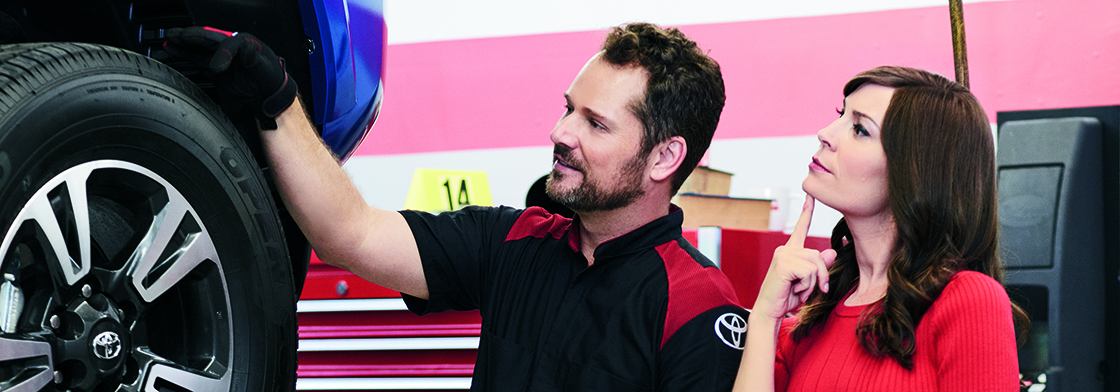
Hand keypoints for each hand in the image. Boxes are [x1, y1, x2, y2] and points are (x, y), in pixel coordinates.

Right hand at [164, 26, 297, 126]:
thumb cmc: (270, 79)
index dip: (221, 55)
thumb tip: (246, 50)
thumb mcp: (265, 69)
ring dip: (183, 42)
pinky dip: (183, 54)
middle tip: (175, 34)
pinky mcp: (214, 68)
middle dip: (191, 36)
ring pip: (198, 47)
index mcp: (243, 42)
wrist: (269, 94)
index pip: (228, 44)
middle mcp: (229, 46)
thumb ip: (254, 59)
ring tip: (168, 37)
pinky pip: (196, 58)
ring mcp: (220, 57)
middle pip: (207, 38)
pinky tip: (172, 48)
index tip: (218, 69)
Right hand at [753, 195, 837, 320]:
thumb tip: (832, 252)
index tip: (810, 194)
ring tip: (799, 291)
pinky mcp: (783, 263)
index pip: (800, 227)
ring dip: (813, 284)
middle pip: (818, 255)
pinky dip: (807, 286)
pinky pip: (809, 272)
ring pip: (815, 265)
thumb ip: (819, 267)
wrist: (770, 311)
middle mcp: (785, 249)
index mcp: (790, 251)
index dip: (807, 210)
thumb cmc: (787, 297)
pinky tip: (794, 290)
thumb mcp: (808, 282)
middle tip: (813, 290)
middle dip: (821, 277)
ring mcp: (783, 255)